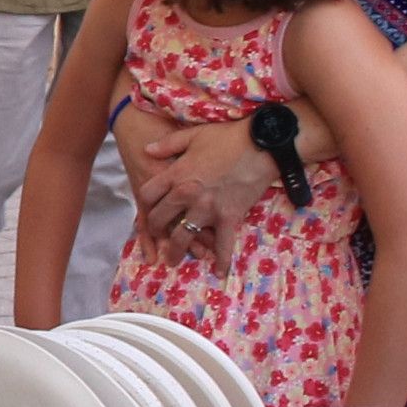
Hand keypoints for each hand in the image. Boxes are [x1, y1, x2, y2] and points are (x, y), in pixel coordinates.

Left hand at [115, 104, 275, 269]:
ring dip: (177, 252)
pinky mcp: (229, 217)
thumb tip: (147, 149)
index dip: (144, 205)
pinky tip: (219, 272)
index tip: (148, 211)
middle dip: (156, 232)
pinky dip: (222, 261)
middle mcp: (187, 194)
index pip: (147, 195)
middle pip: (160, 220)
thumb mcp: (193, 135)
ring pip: (183, 238)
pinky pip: (223, 245)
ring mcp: (207, 208)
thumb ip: (167, 145)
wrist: (262, 144)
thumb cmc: (228, 137)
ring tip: (173, 261)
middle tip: (158, 240)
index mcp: (176, 174)